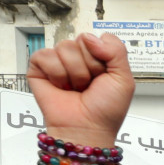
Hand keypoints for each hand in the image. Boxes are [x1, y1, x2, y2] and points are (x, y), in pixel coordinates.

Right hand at [27, 33, 133, 148]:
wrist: (87, 128)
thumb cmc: (106, 109)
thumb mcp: (124, 78)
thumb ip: (117, 50)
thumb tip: (90, 37)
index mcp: (98, 58)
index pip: (98, 38)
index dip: (103, 58)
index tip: (104, 77)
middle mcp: (78, 57)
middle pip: (81, 41)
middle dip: (89, 67)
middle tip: (89, 85)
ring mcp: (58, 61)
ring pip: (65, 47)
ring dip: (75, 74)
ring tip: (76, 88)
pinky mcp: (39, 67)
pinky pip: (45, 55)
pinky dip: (57, 74)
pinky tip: (61, 87)